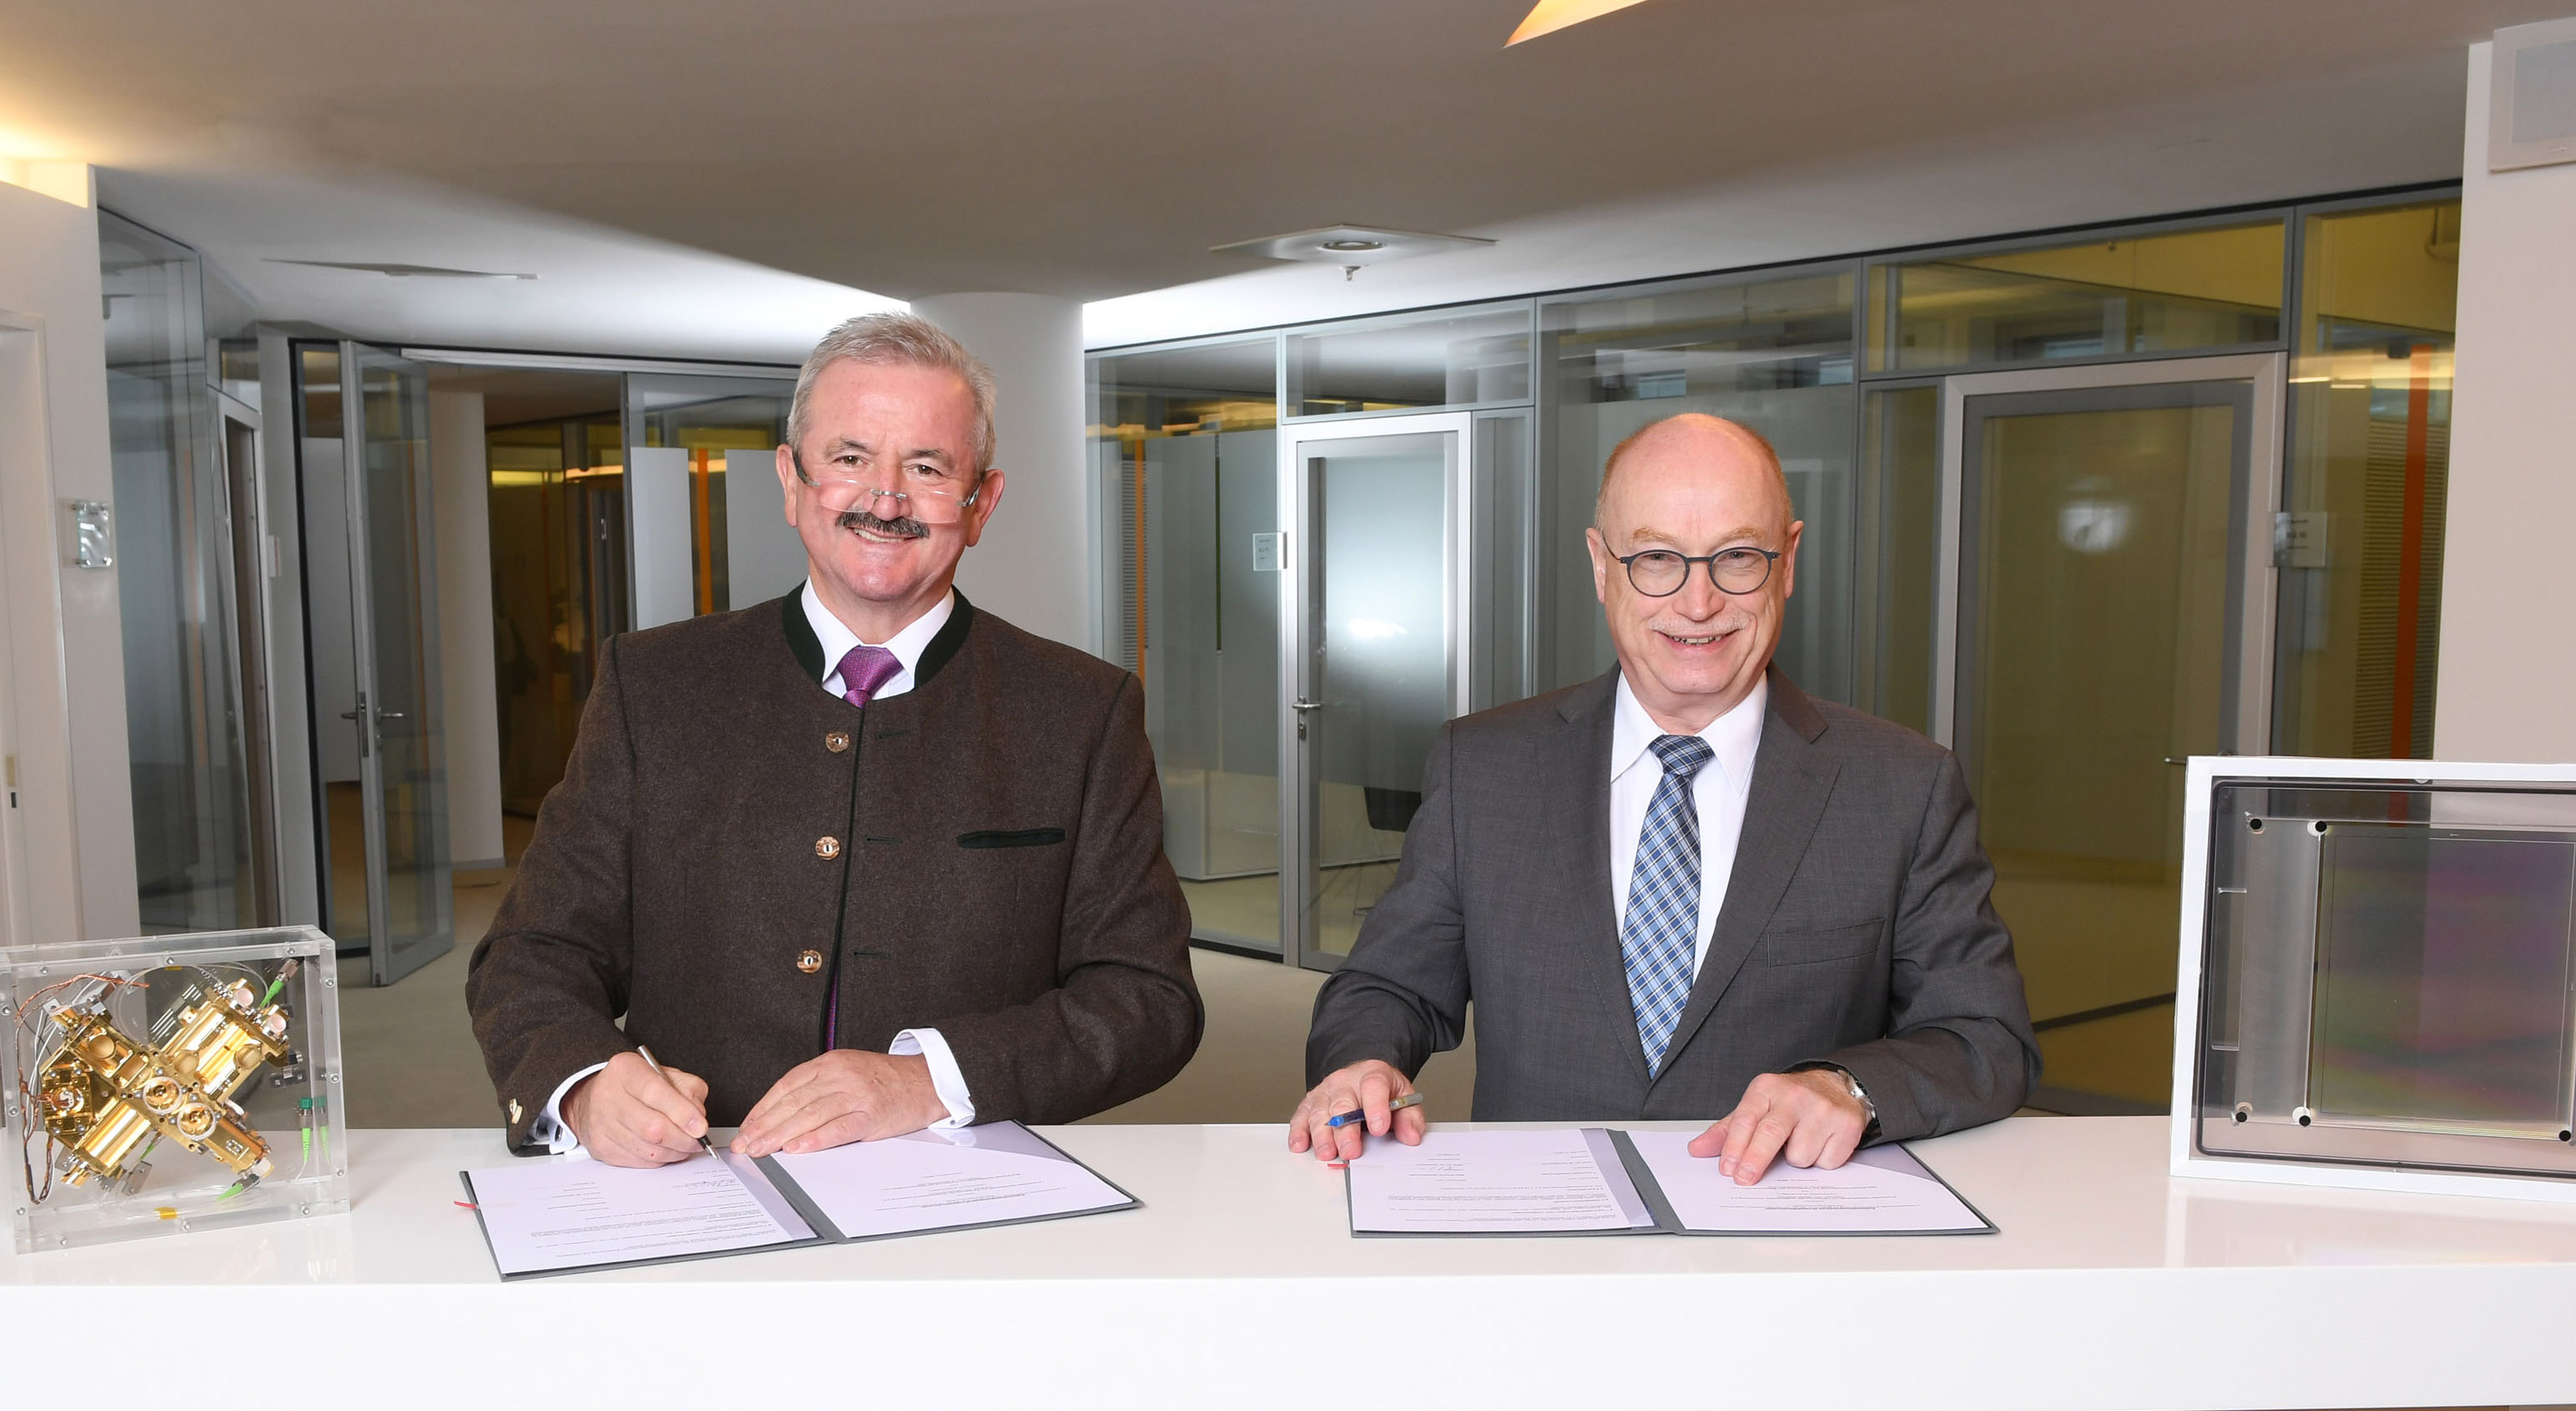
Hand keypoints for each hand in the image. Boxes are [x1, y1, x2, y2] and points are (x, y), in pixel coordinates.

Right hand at [562, 1050, 710, 1168]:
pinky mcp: (601, 1147)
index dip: (683, 1113)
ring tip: (683, 1144)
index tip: (701, 1127)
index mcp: (626, 1070)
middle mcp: (607, 1095)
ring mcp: (600, 1124)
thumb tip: (697, 1119)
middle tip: (698, 1140)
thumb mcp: (666, 1074)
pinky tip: (664, 1148)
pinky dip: (659, 1159)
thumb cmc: (637, 1086)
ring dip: (674, 1151)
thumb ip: (688, 1089)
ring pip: (648, 1149)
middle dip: (683, 1139)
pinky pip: (639, 1161)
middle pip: (652, 1128)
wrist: (598, 1098)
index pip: (656, 1093)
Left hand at [731, 1051, 946, 1156]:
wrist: (927, 1081)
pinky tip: (798, 1149)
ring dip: (781, 1135)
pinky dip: (816, 1139)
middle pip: (793, 1102)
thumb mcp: (848, 1072)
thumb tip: (782, 1117)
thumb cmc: (886, 1081)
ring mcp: (856, 1094)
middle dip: (764, 1126)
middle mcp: (840, 1075)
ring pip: (809, 1115)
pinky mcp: (871, 1114)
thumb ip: (818, 1089)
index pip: (786, 1086)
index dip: (762, 1109)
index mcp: (830, 1063)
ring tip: (762, 1150)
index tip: (746, 1128)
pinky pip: (838, 1128)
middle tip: (745, 1145)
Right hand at [1288, 1059, 1424, 1162]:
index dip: (1376, 1108)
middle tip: (1351, 1151)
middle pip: (1343, 1104)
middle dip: (1346, 1130)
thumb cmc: (1383, 1091)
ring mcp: (1326, 1091)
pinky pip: (1301, 1115)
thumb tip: (1411, 1136)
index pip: (1374, 1087)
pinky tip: (1300, 1145)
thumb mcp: (1404, 1098)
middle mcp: (1345, 1081)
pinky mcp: (1311, 1102)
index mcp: (1373, 1075)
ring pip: (1320, 1112)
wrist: (1363, 1077)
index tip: (1380, 1128)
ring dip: (1322, 1135)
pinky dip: (1299, 1131)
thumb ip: (1410, 1117)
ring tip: (1327, 1153)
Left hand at [1686, 1069, 1867, 1184]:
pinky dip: (1821, 1161)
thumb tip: (1697, 1149)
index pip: (1745, 1119)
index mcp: (1767, 1088)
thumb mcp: (1756, 1107)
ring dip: (1795, 1161)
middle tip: (1745, 1179)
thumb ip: (1727, 1130)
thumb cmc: (1789, 1101)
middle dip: (1755, 1160)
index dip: (1734, 1147)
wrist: (1836, 1086)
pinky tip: (1820, 1144)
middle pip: (1770, 1133)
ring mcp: (1823, 1109)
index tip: (1727, 1169)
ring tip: (1798, 1143)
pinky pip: (1826, 1162)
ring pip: (1800, 1155)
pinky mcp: (1847, 1125)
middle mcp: (1795, 1095)